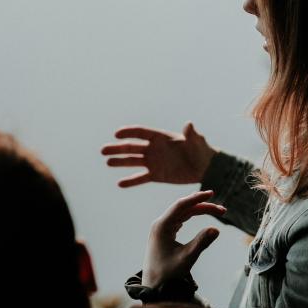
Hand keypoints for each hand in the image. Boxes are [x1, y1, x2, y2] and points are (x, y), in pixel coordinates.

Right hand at [101, 122, 216, 187]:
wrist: (204, 167)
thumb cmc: (201, 150)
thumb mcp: (197, 141)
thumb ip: (191, 134)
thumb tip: (189, 124)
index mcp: (161, 137)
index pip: (141, 132)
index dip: (129, 133)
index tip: (117, 134)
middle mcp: (154, 149)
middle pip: (132, 147)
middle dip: (118, 148)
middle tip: (103, 150)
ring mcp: (153, 162)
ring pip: (133, 162)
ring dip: (120, 162)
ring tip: (108, 162)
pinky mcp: (156, 175)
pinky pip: (141, 178)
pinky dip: (131, 181)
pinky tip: (120, 183)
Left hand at [143, 190, 225, 287]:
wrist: (154, 285)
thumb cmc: (168, 273)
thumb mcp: (187, 258)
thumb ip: (201, 243)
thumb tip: (216, 229)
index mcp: (161, 226)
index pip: (181, 205)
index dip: (196, 198)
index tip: (211, 193)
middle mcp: (160, 224)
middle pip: (184, 208)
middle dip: (203, 206)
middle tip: (223, 210)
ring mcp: (162, 227)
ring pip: (183, 212)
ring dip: (200, 210)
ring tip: (218, 211)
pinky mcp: (165, 232)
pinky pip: (181, 218)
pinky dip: (193, 215)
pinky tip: (202, 213)